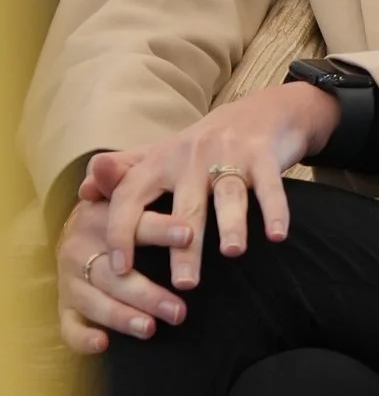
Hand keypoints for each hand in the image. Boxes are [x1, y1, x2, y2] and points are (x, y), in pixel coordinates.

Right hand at [56, 158, 174, 353]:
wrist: (87, 235)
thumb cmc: (122, 214)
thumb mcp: (128, 193)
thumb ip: (125, 180)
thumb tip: (101, 162)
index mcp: (96, 218)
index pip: (130, 224)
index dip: (159, 229)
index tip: (190, 235)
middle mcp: (78, 249)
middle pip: (113, 274)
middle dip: (147, 292)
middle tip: (180, 310)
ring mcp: (71, 281)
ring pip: (95, 302)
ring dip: (123, 317)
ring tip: (152, 328)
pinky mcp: (68, 307)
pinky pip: (70, 327)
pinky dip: (82, 338)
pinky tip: (103, 345)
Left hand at [87, 82, 342, 315]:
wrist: (260, 111)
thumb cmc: (202, 145)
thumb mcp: (159, 155)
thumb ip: (123, 174)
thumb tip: (83, 191)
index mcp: (159, 160)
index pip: (131, 196)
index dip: (122, 231)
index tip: (120, 268)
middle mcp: (190, 156)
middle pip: (185, 206)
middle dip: (184, 245)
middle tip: (185, 284)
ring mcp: (229, 154)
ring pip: (229, 194)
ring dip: (231, 224)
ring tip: (232, 253)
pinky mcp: (263, 156)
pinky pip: (269, 187)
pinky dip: (275, 211)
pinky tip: (277, 236)